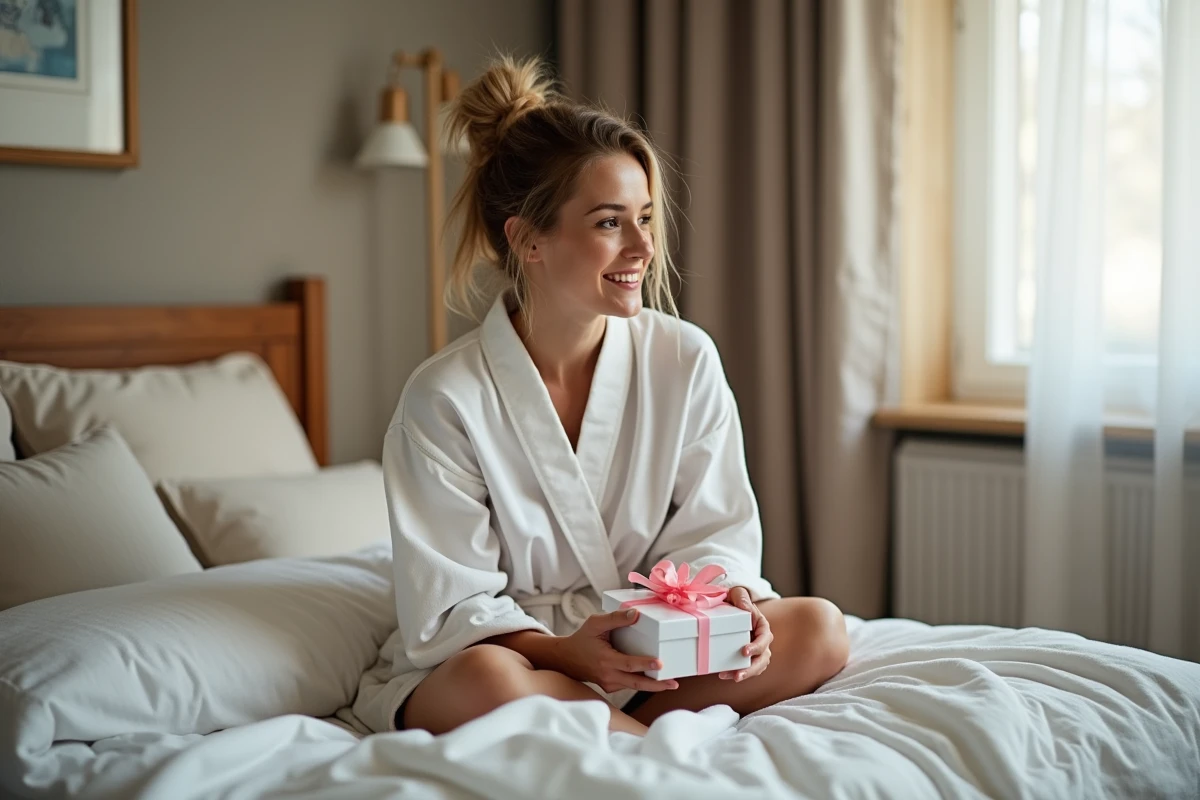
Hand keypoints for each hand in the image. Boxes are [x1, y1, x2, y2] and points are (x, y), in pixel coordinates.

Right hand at [551, 609, 679, 693]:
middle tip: (673, 684)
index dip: (645, 664)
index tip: (660, 663)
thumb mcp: (595, 623)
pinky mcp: (610, 687)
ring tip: (669, 683)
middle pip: (636, 683)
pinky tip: (653, 678)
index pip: (629, 664)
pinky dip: (641, 682)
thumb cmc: (582, 639)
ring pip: (634, 686)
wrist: (565, 659)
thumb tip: (636, 614)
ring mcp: (609, 684)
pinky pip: (628, 685)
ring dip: (652, 685)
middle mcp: (607, 675)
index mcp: (605, 660)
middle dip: (657, 685)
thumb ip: (615, 618)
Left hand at [720, 586, 771, 681]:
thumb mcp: (737, 594)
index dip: (757, 647)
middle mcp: (761, 640)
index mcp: (762, 626)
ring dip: (745, 674)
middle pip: (763, 658)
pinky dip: (735, 673)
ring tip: (729, 677)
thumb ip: (742, 598)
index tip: (744, 652)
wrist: (729, 606)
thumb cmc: (735, 599)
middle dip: (752, 668)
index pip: (764, 638)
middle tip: (738, 674)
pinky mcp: (744, 657)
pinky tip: (723, 674)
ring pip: (756, 667)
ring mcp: (754, 650)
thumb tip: (747, 610)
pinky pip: (744, 668)